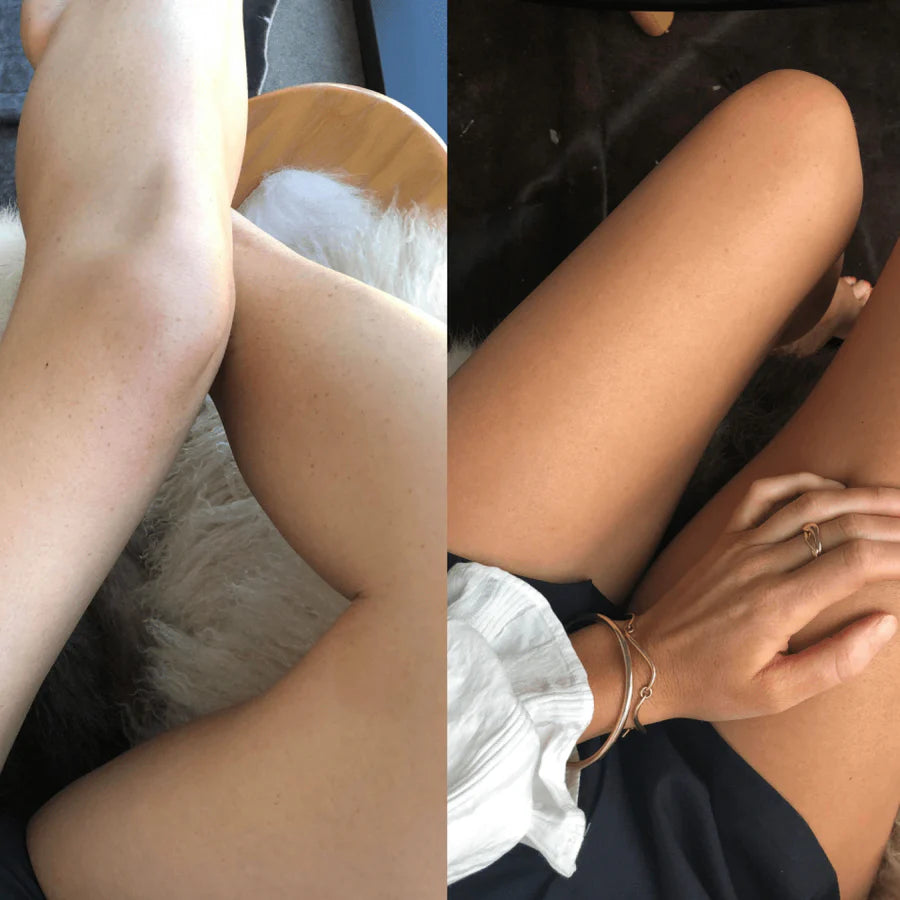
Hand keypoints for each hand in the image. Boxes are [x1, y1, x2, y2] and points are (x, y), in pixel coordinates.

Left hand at [637, 472, 898, 723]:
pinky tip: (831, 487)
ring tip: (898, 500)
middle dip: (892, 521)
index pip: (856, 562)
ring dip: (858, 495)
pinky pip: (763, 495)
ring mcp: (739, 545)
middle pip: (840, 526)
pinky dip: (801, 482)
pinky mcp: (724, 539)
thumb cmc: (713, 685)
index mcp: (778, 605)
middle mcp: (760, 564)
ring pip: (808, 504)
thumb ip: (835, 661)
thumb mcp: (776, 693)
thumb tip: (887, 623)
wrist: (647, 662)